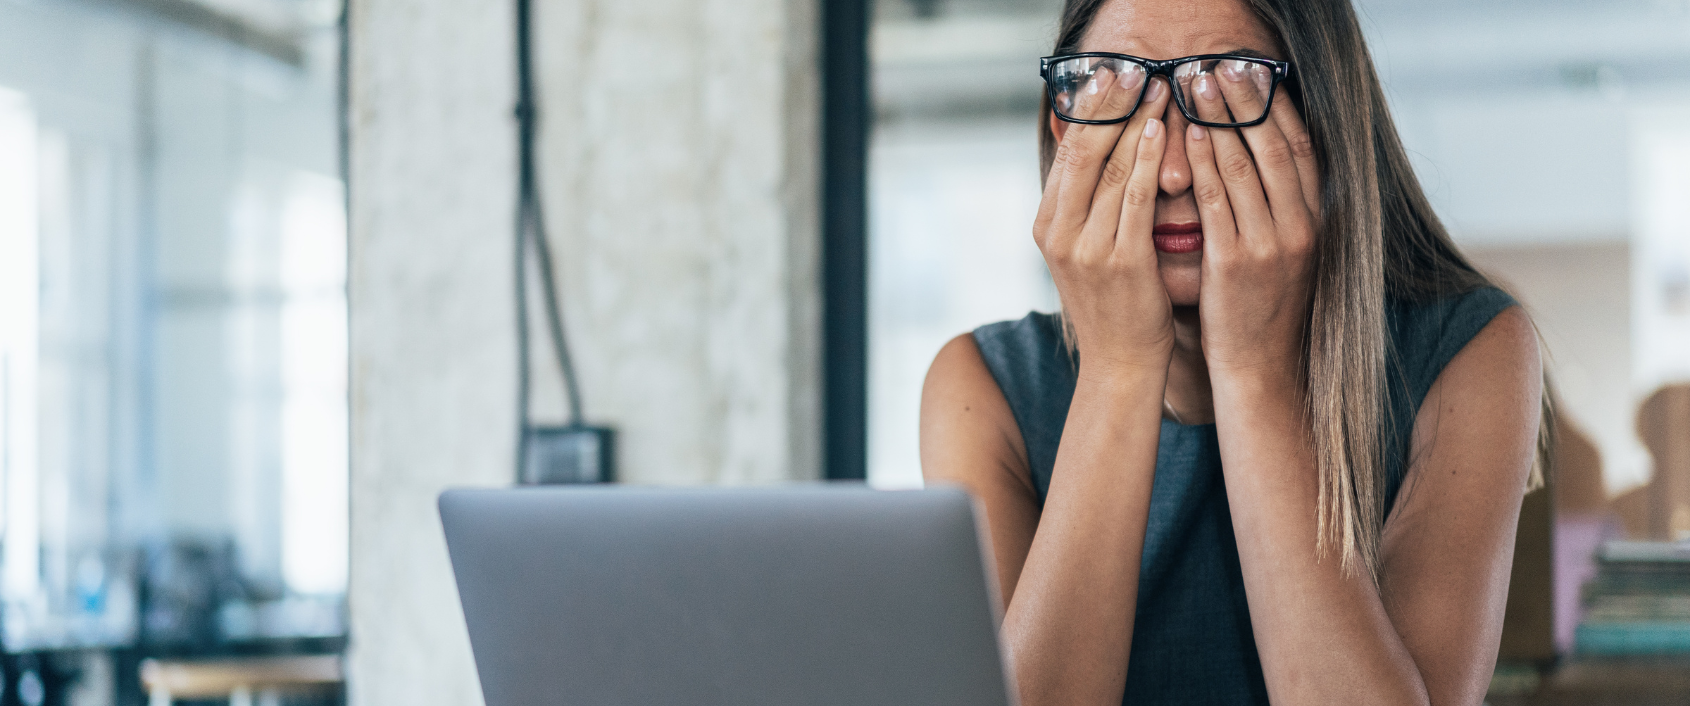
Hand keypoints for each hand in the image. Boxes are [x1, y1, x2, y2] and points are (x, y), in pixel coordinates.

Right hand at [1033, 72, 1175, 380]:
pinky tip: (1162, 132)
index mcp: (1046, 225)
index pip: (1067, 153)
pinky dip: (1149, 160)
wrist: (1121, 363)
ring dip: (1138, 122)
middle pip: (1084, 152)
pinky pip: (1136, 198)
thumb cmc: (1113, 303)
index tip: (1111, 76)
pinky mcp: (1121, 261)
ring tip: (1160, 89)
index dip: (1089, 110)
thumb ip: (1087, 204)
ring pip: (1112, 168)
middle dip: (1112, 106)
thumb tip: (1098, 150)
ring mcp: (1087, 248)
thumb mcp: (1085, 249)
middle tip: (1135, 70)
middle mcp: (1058, 233)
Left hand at [1184, 63, 1321, 379]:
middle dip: (1246, 101)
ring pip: (1246, 167)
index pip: (1300, 148)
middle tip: (1220, 66)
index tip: (1257, 73)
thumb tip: (1260, 161)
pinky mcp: (1237, 263)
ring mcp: (1271, 245)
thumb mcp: (1284, 253)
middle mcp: (1301, 227)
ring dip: (1220, 120)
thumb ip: (1277, 208)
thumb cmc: (1261, 308)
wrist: (1261, 368)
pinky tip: (1190, 136)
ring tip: (1197, 85)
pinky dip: (1205, 165)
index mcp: (1315, 221)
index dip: (1278, 106)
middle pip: (1274, 147)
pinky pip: (1218, 202)